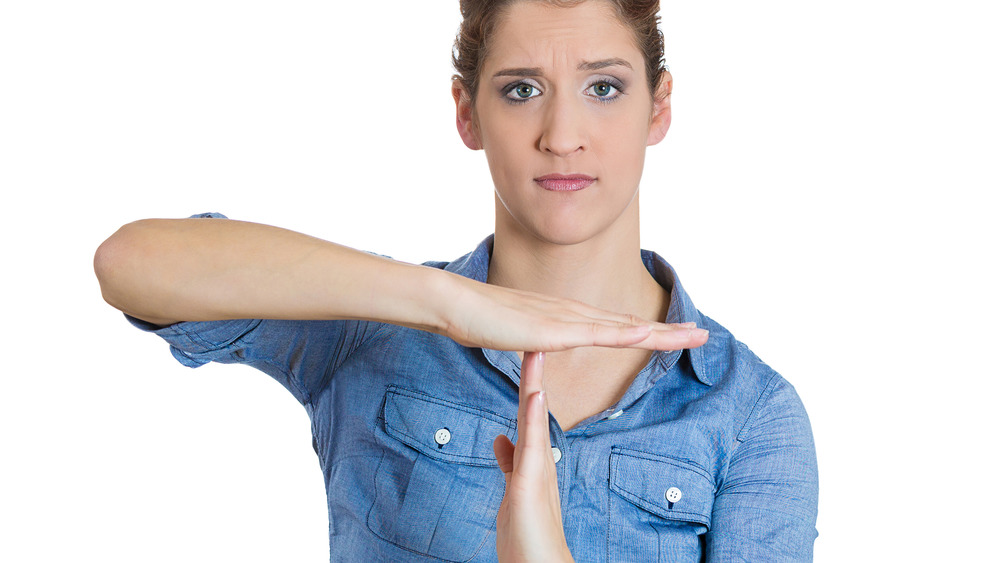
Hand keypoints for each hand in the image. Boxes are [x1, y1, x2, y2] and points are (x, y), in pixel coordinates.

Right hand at [440, 276, 708, 352]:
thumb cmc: (481, 319)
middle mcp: (574, 313)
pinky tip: (647, 334)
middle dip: (670, 330)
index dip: (651, 331)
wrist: (456, 304)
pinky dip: (624, 333)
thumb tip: (542, 348)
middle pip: (632, 323)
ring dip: (662, 332)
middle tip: (705, 335)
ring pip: (624, 326)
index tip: (679, 334)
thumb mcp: (519, 335)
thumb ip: (536, 341)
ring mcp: (565, 319)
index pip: (619, 325)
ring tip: (695, 335)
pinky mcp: (551, 329)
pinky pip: (594, 332)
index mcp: (569, 318)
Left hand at [493, 352, 573, 562]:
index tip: (526, 355)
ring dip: (534, 386)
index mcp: (531, 462)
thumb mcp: (512, 492)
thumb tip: (500, 439)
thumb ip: (509, 463)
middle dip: (532, 374)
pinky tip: (535, 397)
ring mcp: (537, 472)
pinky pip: (532, 447)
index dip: (525, 384)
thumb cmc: (527, 537)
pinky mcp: (531, 485)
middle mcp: (538, 461)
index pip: (525, 415)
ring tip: (536, 352)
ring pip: (533, 421)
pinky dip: (533, 420)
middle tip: (534, 339)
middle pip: (532, 409)